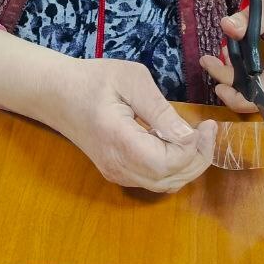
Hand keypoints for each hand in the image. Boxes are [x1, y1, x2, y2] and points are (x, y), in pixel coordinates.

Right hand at [55, 58, 216, 192]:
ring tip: (197, 137)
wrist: (56, 94)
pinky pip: (154, 180)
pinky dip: (174, 168)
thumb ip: (159, 108)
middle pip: (170, 179)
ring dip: (188, 165)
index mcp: (119, 140)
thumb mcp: (130, 79)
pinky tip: (176, 144)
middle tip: (208, 131)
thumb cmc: (92, 79)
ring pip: (164, 184)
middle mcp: (118, 165)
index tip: (207, 124)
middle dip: (198, 159)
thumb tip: (188, 135)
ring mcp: (116, 173)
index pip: (168, 163)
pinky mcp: (117, 173)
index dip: (196, 149)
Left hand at [200, 0, 263, 114]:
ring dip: (236, 82)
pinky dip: (248, 85)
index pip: (262, 94)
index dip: (235, 94)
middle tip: (211, 59)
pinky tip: (240, 67)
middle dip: (228, 80)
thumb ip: (248, 17)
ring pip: (257, 100)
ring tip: (227, 57)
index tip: (215, 77)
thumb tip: (225, 26)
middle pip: (253, 98)